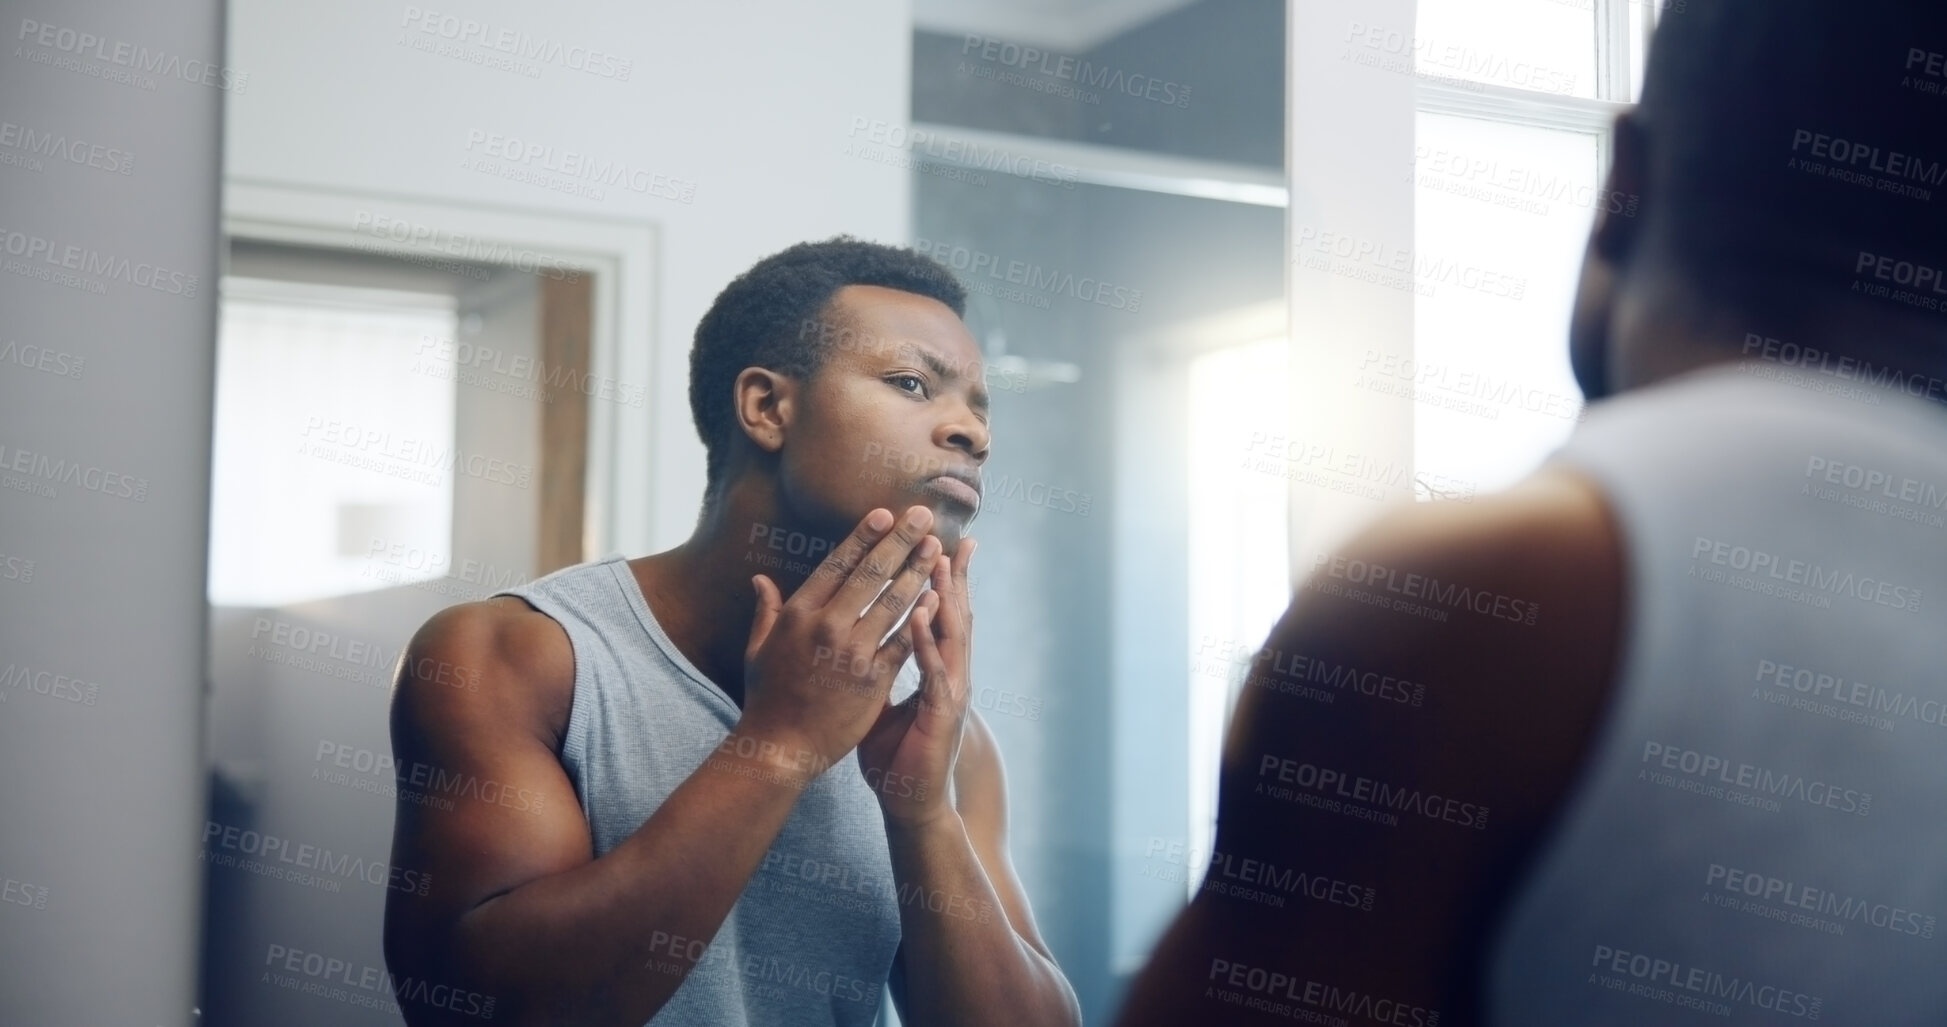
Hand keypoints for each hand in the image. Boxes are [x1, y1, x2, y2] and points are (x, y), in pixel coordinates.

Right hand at [733, 506, 941, 779]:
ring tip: (937, 548)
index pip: (837, 565)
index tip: (885, 513)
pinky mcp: (872, 679)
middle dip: (899, 541)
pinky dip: (921, 618)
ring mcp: (851, 653)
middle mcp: (825, 627)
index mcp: (797, 614)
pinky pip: (902, 641)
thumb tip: (760, 580)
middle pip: (870, 575)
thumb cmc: (767, 698)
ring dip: (918, 571)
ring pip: (892, 603)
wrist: (780, 748)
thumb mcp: (758, 650)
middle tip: (923, 517)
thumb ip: (766, 611)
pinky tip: (938, 596)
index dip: (864, 537)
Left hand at [857, 536, 974, 826]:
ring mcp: (949, 690)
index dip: (938, 579)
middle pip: (953, 615)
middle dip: (953, 575)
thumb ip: (872, 663)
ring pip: (951, 635)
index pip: (937, 613)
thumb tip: (855, 638)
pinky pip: (934, 668)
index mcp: (935, 667)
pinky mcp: (942, 712)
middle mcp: (948, 672)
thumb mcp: (879, 698)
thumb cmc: (896, 751)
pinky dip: (927, 640)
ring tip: (937, 559)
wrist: (911, 800)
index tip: (935, 542)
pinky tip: (919, 614)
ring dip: (945, 596)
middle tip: (952, 535)